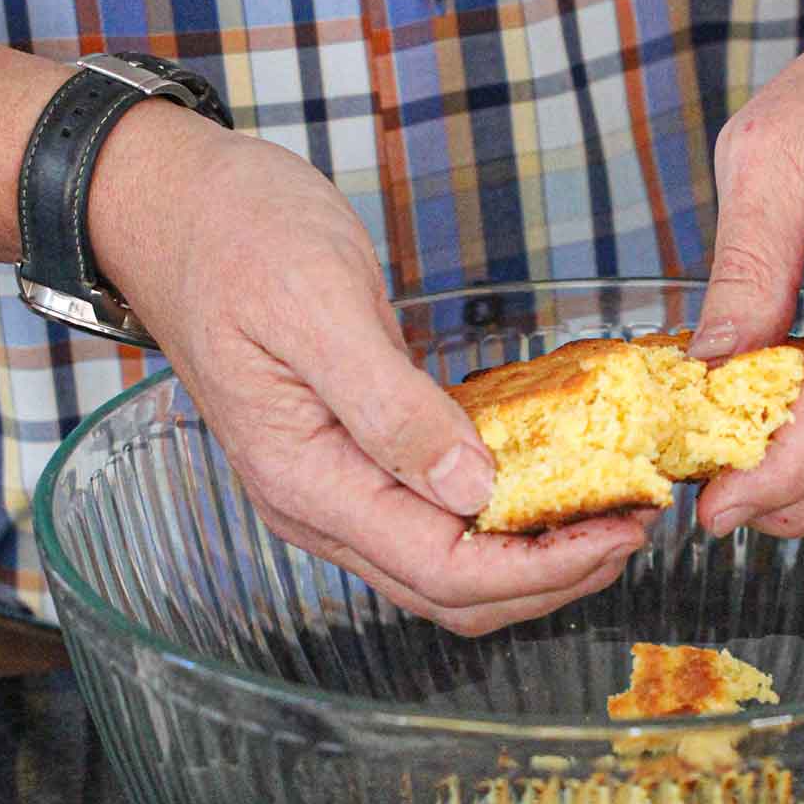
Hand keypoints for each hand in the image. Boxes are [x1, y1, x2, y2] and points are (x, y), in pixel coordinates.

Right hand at [88, 107, 650, 634]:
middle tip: (631, 528)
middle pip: (452, 592)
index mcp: (309, 484)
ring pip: (448, 571)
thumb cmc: (234, 239)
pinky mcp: (355, 467)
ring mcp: (337, 495)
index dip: (540, 567)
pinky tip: (552, 489)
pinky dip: (503, 524)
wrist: (172, 211)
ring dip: (532, 559)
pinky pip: (437, 526)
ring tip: (607, 516)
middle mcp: (322, 510)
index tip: (617, 531)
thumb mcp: (318, 306)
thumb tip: (473, 492)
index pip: (443, 569)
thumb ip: (392, 407)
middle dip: (550, 576)